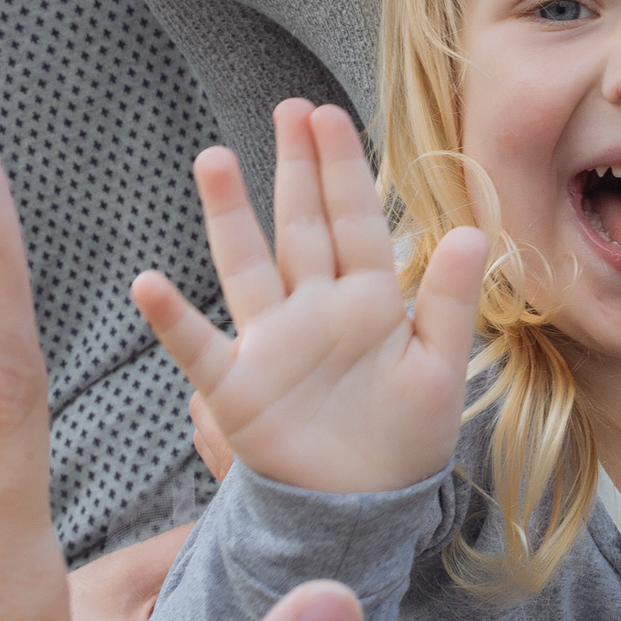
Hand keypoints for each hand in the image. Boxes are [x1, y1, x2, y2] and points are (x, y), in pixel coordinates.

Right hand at [133, 100, 487, 495]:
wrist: (364, 511)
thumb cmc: (405, 441)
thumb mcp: (440, 369)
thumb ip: (449, 301)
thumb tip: (472, 229)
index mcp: (369, 302)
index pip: (355, 222)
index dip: (342, 170)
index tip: (328, 115)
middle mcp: (315, 310)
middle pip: (301, 226)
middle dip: (296, 168)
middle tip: (288, 109)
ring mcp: (273, 344)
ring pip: (247, 266)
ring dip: (230, 216)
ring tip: (213, 159)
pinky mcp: (239, 389)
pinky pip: (201, 349)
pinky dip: (174, 321)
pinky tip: (149, 285)